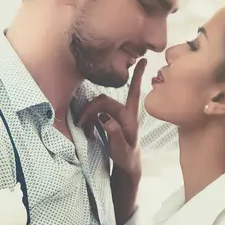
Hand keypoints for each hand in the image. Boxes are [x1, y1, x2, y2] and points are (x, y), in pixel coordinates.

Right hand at [78, 59, 146, 180]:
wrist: (127, 165)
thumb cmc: (126, 157)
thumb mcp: (121, 149)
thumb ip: (115, 134)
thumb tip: (106, 119)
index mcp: (130, 117)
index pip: (134, 93)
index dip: (138, 76)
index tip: (144, 60)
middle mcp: (123, 112)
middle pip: (104, 100)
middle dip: (90, 109)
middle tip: (79, 123)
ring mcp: (115, 115)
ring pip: (98, 106)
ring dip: (87, 113)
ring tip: (81, 126)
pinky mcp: (108, 119)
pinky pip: (96, 112)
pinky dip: (88, 117)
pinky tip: (84, 127)